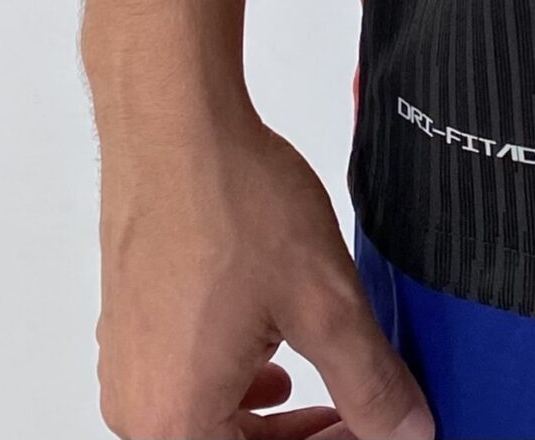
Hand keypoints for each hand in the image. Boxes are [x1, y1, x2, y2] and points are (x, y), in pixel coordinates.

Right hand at [94, 104, 434, 439]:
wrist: (175, 125)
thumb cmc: (233, 204)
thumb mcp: (324, 301)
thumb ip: (368, 380)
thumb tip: (409, 432)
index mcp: (176, 421)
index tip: (374, 429)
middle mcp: (137, 407)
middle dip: (301, 439)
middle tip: (360, 412)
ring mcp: (126, 364)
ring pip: (206, 417)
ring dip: (268, 417)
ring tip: (321, 384)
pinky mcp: (128, 323)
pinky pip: (184, 379)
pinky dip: (234, 380)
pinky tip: (271, 353)